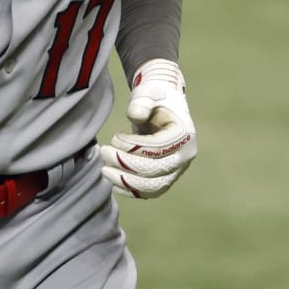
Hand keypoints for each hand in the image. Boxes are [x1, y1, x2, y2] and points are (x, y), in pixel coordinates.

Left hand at [99, 58, 197, 199]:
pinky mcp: (167, 178)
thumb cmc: (154, 100)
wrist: (162, 107)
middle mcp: (185, 156)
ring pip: (153, 186)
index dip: (132, 146)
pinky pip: (151, 192)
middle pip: (155, 170)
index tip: (114, 138)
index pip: (157, 148)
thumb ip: (142, 103)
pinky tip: (113, 183)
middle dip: (125, 164)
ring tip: (104, 170)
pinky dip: (131, 191)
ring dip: (126, 181)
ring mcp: (177, 170)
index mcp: (184, 135)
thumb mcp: (148, 95)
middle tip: (104, 152)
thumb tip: (136, 114)